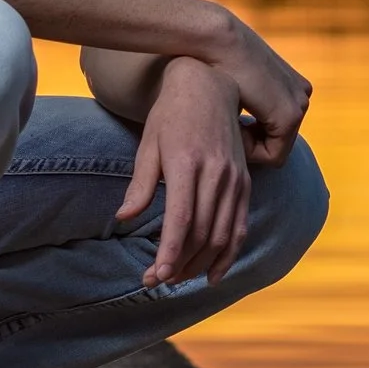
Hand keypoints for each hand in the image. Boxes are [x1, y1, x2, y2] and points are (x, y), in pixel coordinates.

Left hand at [116, 57, 253, 286]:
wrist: (208, 86)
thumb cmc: (170, 116)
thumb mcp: (148, 145)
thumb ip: (140, 185)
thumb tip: (122, 219)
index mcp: (187, 162)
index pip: (182, 218)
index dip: (171, 251)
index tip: (157, 275)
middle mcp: (216, 173)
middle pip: (202, 232)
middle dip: (180, 263)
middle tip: (157, 281)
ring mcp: (235, 178)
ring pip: (223, 235)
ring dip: (201, 264)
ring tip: (178, 279)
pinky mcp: (245, 182)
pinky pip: (240, 226)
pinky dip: (229, 254)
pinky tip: (213, 274)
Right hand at [197, 9, 311, 170]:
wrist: (216, 39)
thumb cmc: (214, 60)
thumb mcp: (237, 82)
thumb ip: (245, 101)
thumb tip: (237, 121)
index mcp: (291, 85)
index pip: (274, 130)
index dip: (246, 134)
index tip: (225, 119)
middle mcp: (302, 95)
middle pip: (276, 141)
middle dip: (250, 140)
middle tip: (224, 123)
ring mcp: (299, 106)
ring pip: (274, 150)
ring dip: (248, 145)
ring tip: (227, 122)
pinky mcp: (289, 116)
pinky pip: (272, 156)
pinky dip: (250, 151)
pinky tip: (232, 127)